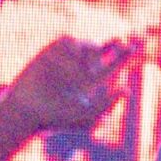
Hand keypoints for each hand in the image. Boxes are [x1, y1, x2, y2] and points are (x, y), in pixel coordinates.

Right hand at [2, 36, 135, 141]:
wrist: (27, 109)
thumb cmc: (55, 118)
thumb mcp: (86, 117)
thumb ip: (107, 105)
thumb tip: (127, 89)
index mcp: (92, 82)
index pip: (113, 64)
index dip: (124, 54)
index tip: (133, 46)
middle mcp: (81, 67)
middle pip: (105, 48)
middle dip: (116, 43)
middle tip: (122, 43)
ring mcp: (66, 58)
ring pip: (89, 44)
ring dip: (90, 56)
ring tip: (81, 75)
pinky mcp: (52, 50)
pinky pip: (70, 42)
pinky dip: (72, 53)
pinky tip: (65, 68)